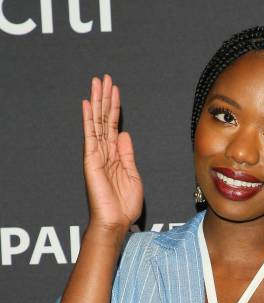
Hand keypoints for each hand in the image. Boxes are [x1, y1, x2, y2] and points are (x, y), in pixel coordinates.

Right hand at [82, 74, 143, 236]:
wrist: (116, 221)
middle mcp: (104, 153)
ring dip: (98, 101)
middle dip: (106, 98)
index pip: (114, 126)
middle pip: (105, 119)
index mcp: (115, 156)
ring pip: (97, 122)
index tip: (115, 91)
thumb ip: (127, 154)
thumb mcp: (132, 175)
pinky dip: (89, 119)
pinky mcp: (91, 160)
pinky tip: (88, 104)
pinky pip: (90, 136)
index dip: (115, 108)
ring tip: (97, 82)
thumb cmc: (124, 205)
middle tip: (105, 77)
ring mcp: (97, 155)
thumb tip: (124, 134)